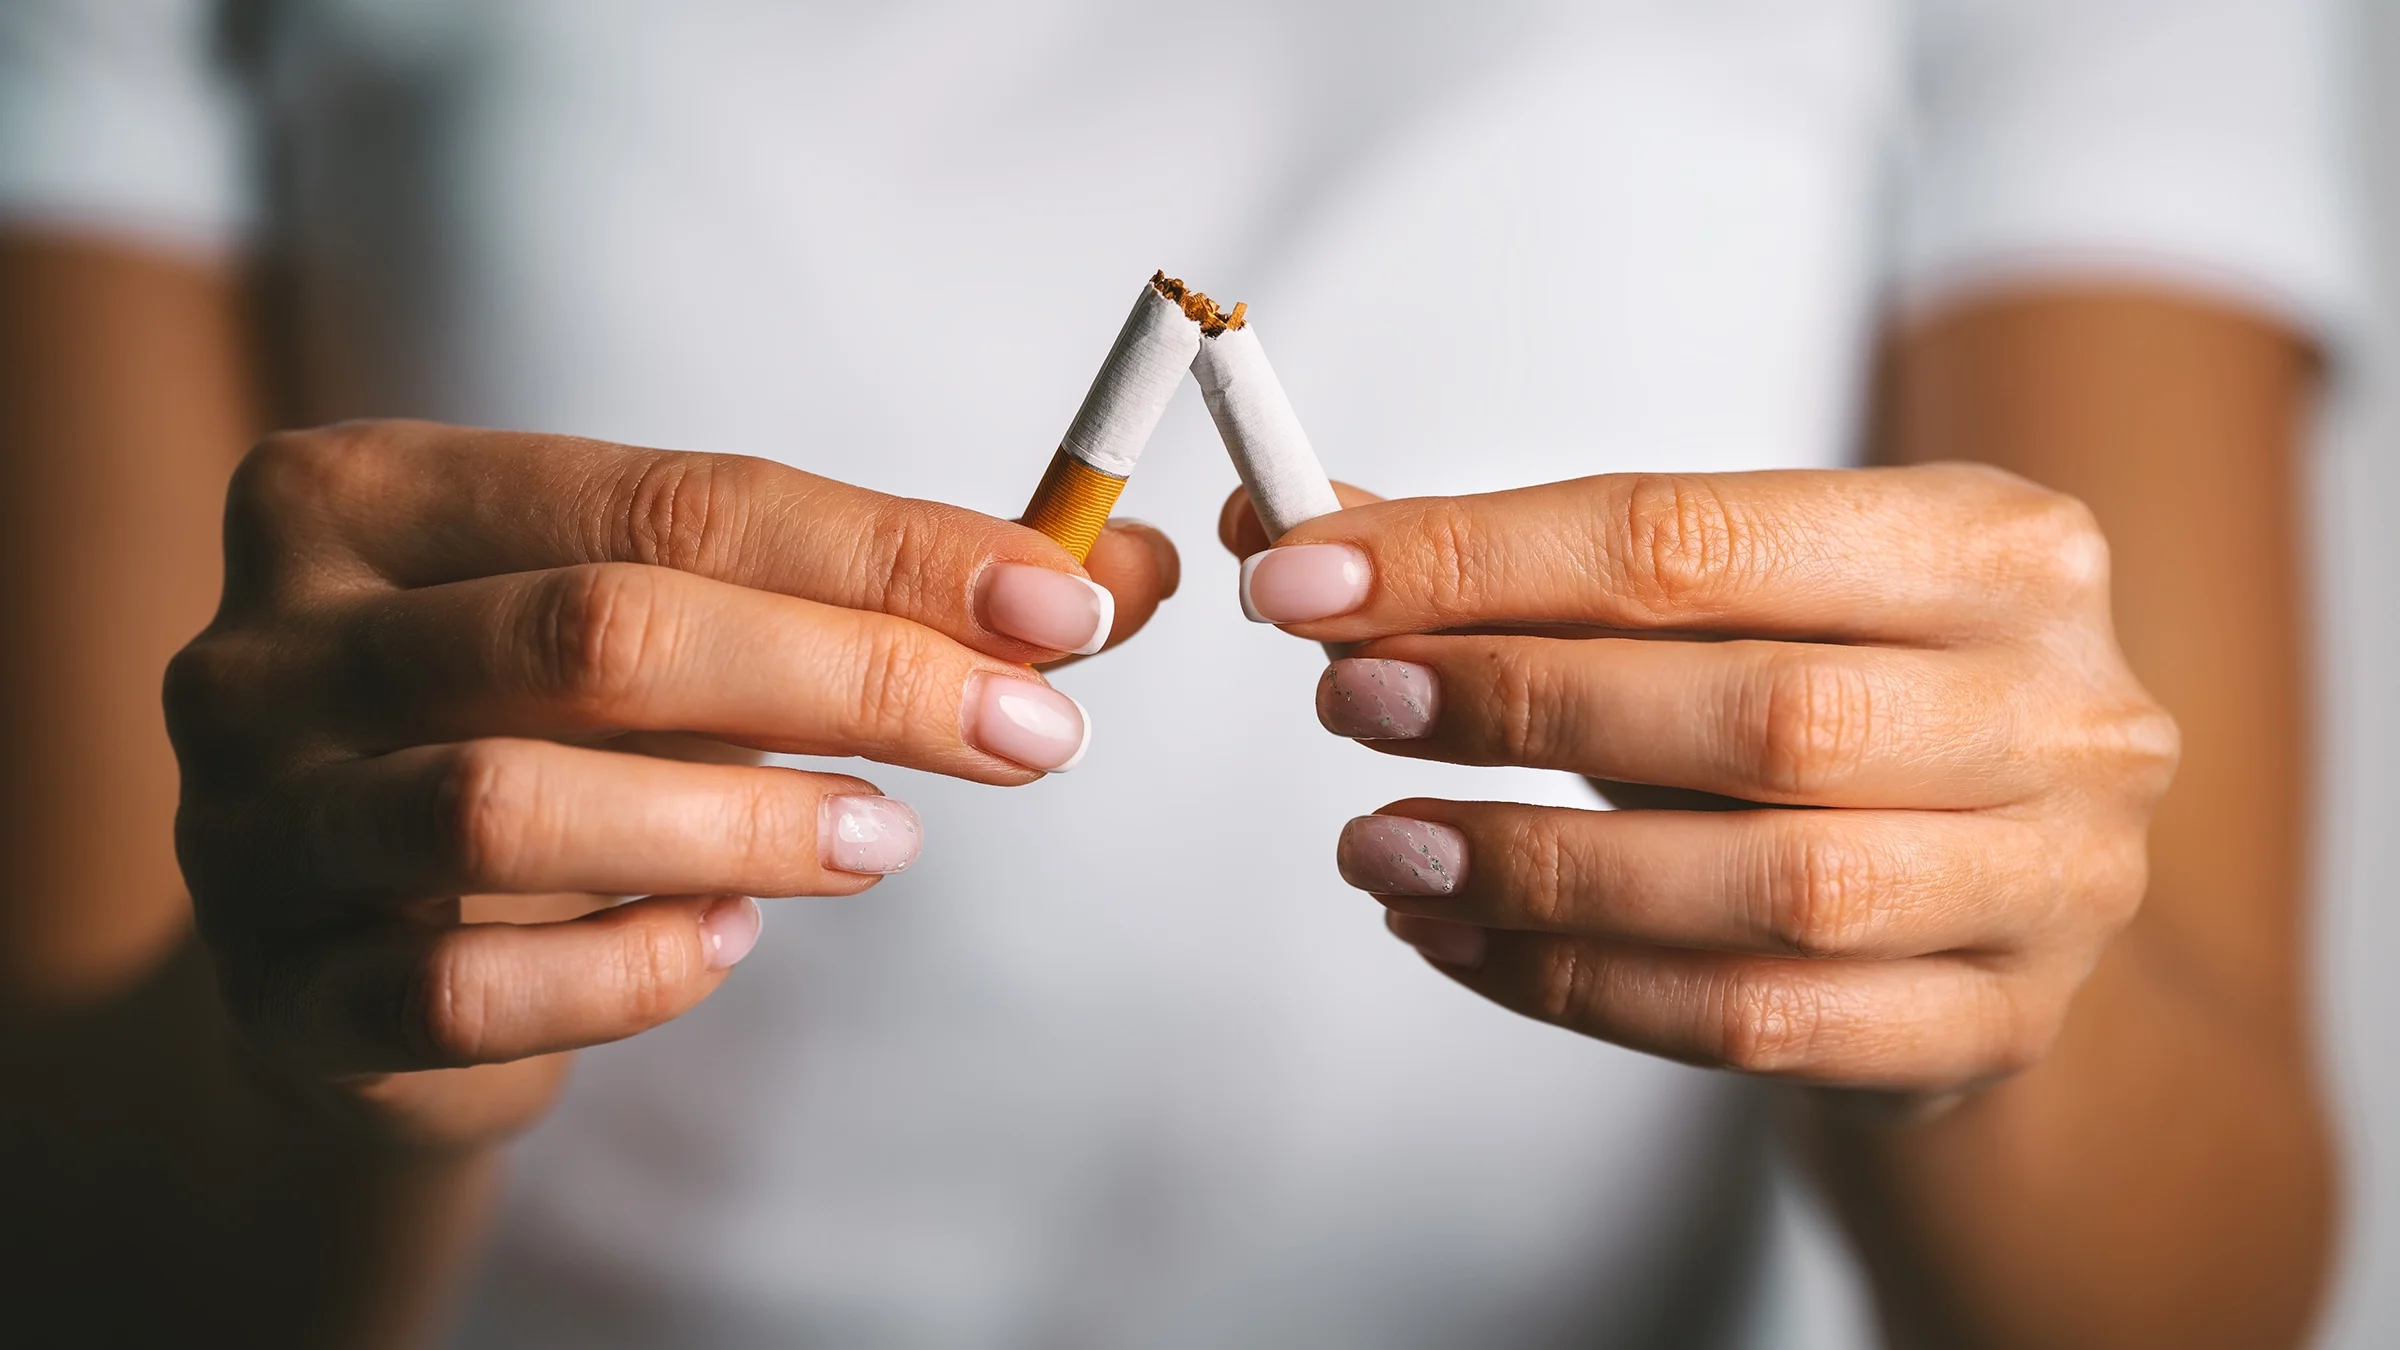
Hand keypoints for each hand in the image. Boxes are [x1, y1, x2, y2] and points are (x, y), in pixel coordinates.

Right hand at [168, 420, 1175, 1145]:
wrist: (359, 937)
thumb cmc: (553, 739)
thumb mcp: (687, 635)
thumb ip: (881, 596)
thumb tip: (1124, 574)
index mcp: (369, 495)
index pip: (670, 499)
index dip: (888, 553)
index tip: (1067, 609)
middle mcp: (276, 644)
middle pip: (599, 631)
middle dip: (855, 678)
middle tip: (1029, 734)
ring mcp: (253, 825)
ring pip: (513, 807)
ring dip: (746, 824)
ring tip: (887, 842)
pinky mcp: (280, 998)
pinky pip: (465, 992)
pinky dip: (629, 969)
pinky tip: (733, 945)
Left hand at [1222, 466, 2175, 1092]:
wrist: (1981, 890)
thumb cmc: (1814, 708)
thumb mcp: (1700, 610)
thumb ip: (1507, 565)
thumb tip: (1289, 533)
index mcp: (1993, 543)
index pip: (1696, 535)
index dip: (1479, 558)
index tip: (1305, 578)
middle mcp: (2062, 708)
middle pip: (1759, 712)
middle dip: (1518, 704)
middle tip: (1348, 706)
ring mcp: (2054, 882)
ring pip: (1773, 891)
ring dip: (1541, 870)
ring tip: (1380, 846)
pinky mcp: (1999, 1025)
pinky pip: (1761, 1025)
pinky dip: (1580, 987)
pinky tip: (1455, 939)